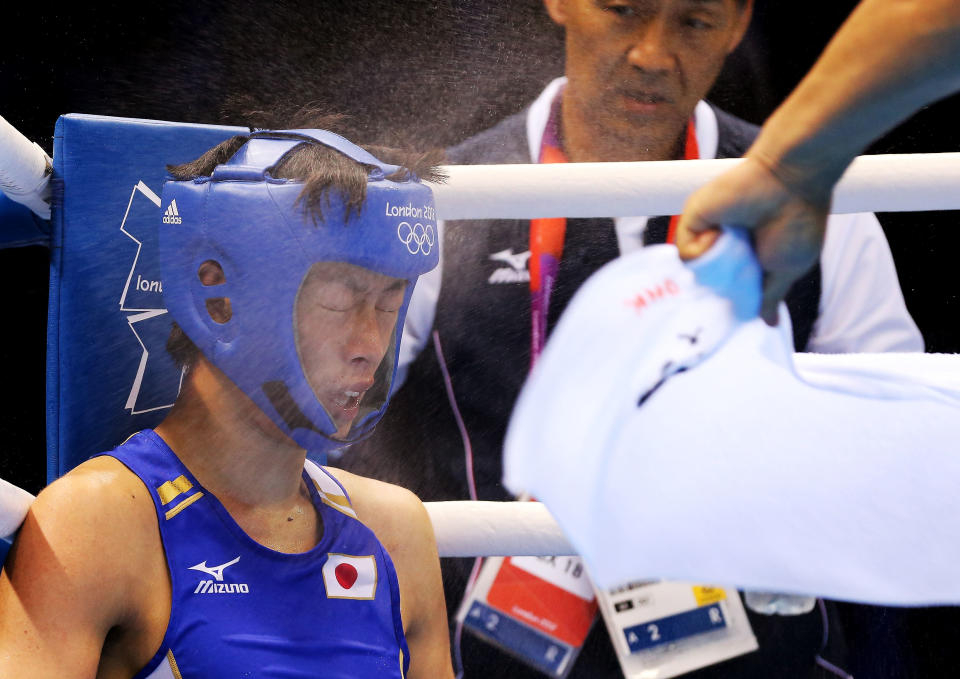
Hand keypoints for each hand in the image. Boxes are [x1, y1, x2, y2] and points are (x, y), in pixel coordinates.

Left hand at [675, 154, 830, 324]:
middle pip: (708, 282)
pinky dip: (706, 247)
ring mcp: (709, 232)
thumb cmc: (797, 224)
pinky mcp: (694, 218)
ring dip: (720, 264)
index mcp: (747, 257)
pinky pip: (686, 250)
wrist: (789, 183)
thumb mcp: (786, 270)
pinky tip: (725, 233)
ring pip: (696, 269)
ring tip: (742, 246)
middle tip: (741, 274)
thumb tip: (769, 323)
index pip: (729, 288)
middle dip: (722, 287)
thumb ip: (769, 296)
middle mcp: (725, 245)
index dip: (732, 299)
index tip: (738, 308)